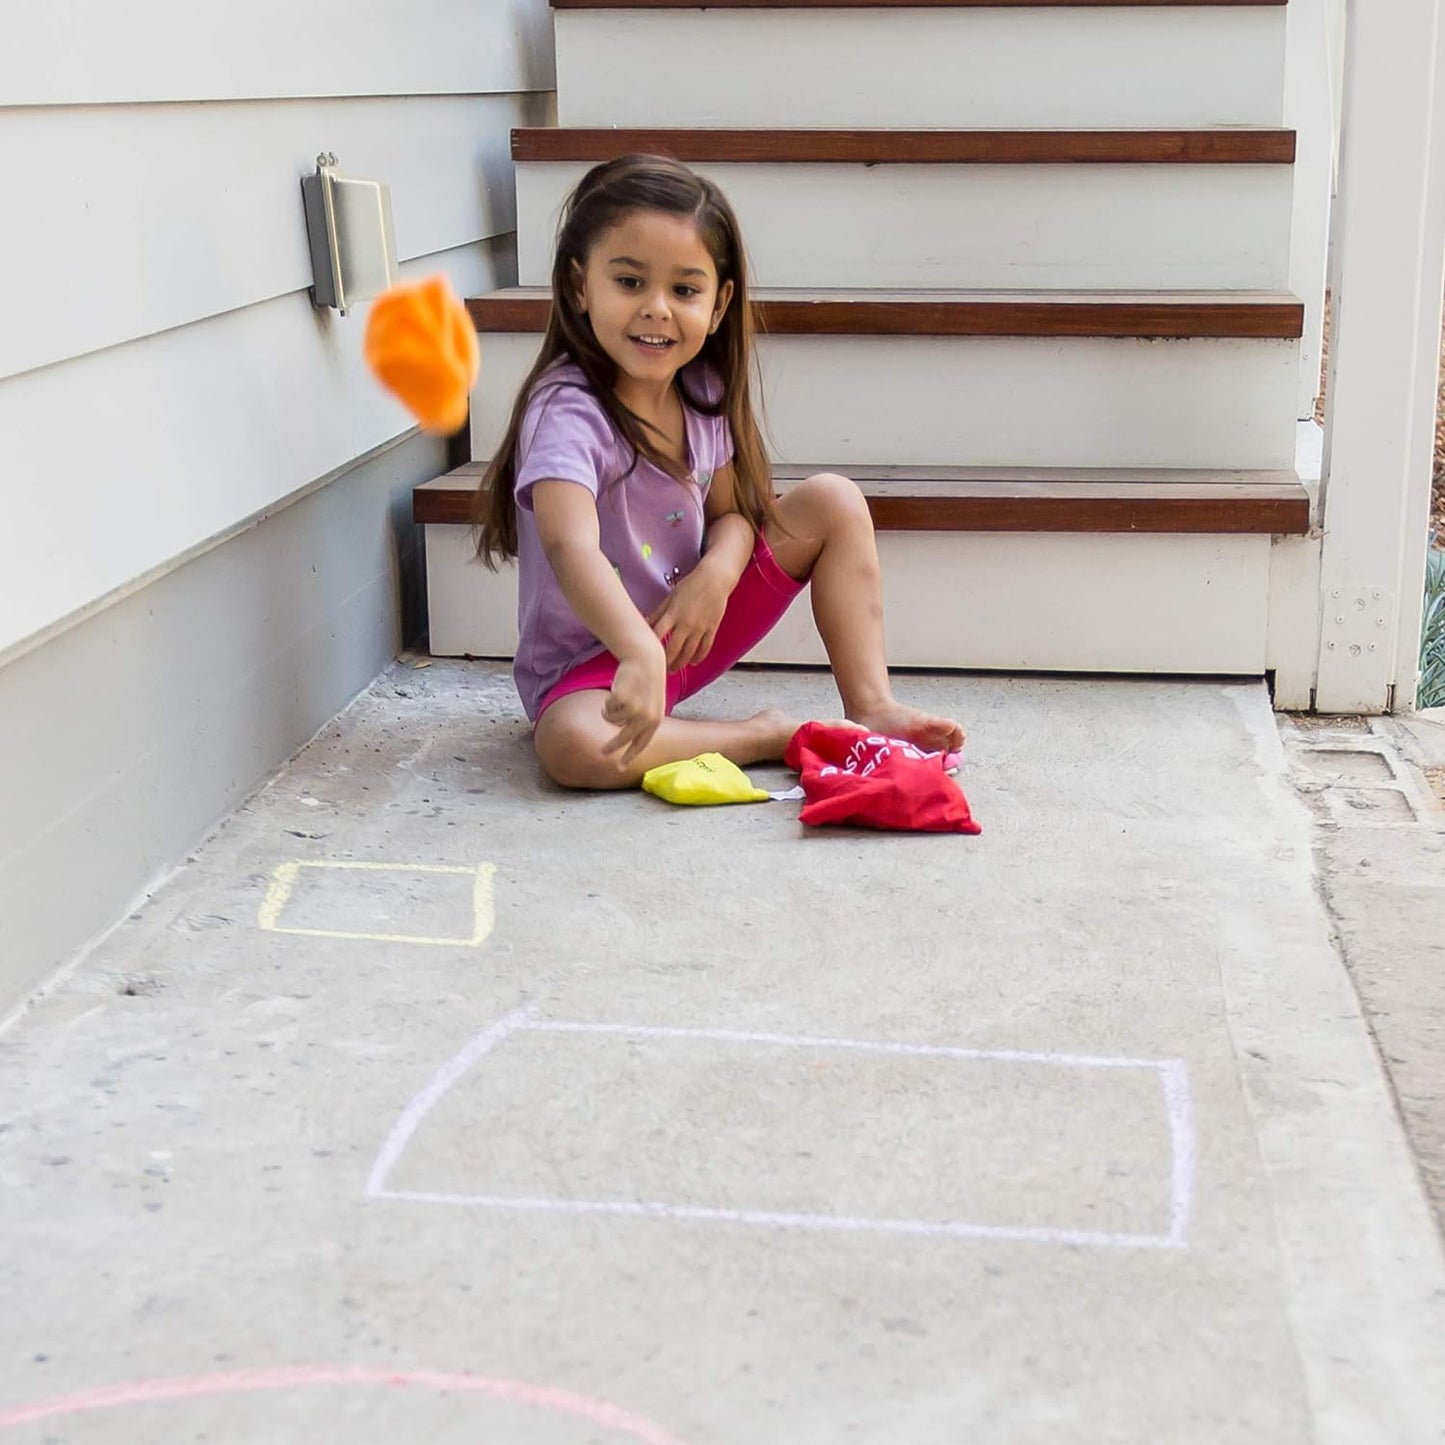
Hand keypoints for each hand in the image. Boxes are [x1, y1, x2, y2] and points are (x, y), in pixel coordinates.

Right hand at [601, 646, 666, 767]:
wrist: (646, 661)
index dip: (629, 757)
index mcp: (655, 721)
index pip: (641, 744)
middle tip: (601, 752)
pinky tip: (617, 690)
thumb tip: (626, 739)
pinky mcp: (622, 699)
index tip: (619, 768)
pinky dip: (607, 701)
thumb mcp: (651, 704)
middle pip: (623, 739)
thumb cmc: (646, 682)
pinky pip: (606, 708)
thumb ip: (642, 722)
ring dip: (610, 710)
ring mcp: (634, 709)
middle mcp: (646, 718)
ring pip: (611, 720)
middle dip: (611, 747)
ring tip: (620, 697)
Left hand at [648, 560, 731, 671]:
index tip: (646, 654)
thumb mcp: (670, 597)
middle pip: (673, 650)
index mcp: (673, 614)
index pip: (658, 635)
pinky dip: (698, 658)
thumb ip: (658, 613)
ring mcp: (700, 628)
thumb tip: (645, 623)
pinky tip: (692, 662)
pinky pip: (704, 648)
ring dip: (680, 664)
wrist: (715, 579)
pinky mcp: (711, 629)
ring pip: (689, 653)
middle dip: (666, 662)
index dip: (651, 646)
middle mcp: (686, 624)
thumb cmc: (692, 585)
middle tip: (660, 669)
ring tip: (674, 669)